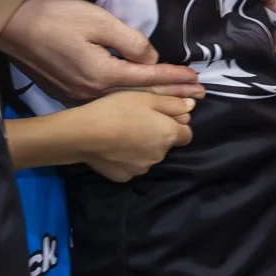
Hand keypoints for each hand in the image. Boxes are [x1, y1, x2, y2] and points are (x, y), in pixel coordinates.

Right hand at [0, 0, 202, 102]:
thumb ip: (130, 41)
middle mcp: (89, 92)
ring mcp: (74, 95)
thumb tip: (151, 58)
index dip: (174, 78)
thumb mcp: (98, 21)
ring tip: (175, 99)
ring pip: (120, 99)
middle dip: (170, 94)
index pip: (148, 78)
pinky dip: (125, 97)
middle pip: (138, 95)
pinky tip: (135, 97)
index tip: (197, 82)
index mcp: (101, 74)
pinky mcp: (64, 92)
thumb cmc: (53, 15)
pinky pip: (102, 98)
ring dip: (149, 98)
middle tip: (197, 96)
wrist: (8, 24)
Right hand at [77, 92, 194, 181]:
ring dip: (142, 147)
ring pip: (149, 156)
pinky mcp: (124, 177)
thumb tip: (191, 106)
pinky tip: (113, 148)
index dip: (176, 125)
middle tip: (137, 122)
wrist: (84, 134)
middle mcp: (160, 155)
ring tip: (122, 134)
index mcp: (168, 135)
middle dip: (157, 135)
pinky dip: (127, 158)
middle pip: (165, 145)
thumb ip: (172, 104)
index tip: (160, 118)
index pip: (186, 135)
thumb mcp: (147, 98)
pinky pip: (132, 166)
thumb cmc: (118, 110)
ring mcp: (142, 169)